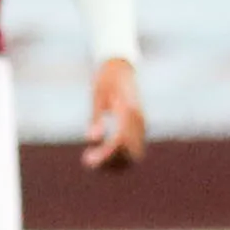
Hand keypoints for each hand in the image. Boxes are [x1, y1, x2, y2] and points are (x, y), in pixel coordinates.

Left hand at [82, 57, 146, 171]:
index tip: (87, 161)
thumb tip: (91, 139)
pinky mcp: (140, 128)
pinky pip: (133, 150)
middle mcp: (139, 120)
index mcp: (129, 110)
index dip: (105, 155)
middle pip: (129, 153)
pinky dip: (119, 157)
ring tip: (91, 158)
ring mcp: (142, 125)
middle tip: (86, 161)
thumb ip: (95, 119)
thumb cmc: (106, 79)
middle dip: (109, 162)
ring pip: (134, 155)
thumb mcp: (97, 96)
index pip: (120, 140)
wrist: (121, 67)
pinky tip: (101, 154)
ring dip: (115, 163)